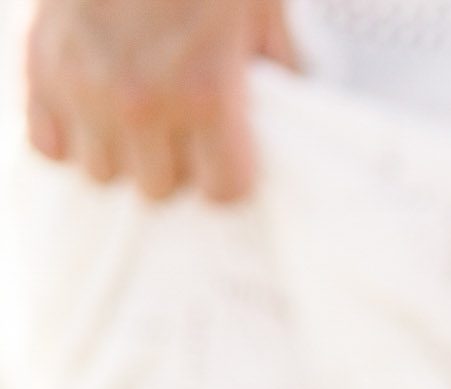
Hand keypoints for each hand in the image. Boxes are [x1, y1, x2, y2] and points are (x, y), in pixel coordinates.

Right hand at [26, 0, 296, 201]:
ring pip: (102, 174)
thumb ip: (280, 68)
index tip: (229, 158)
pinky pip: (47, 145)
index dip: (229, 176)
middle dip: (174, 167)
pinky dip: (68, 138)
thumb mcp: (264, 11)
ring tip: (135, 126)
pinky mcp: (40, 69)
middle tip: (180, 136)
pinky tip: (90, 117)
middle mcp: (142, 103)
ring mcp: (84, 90)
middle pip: (158, 189)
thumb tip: (294, 105)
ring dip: (121, 156)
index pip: (223, 191)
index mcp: (207, 94)